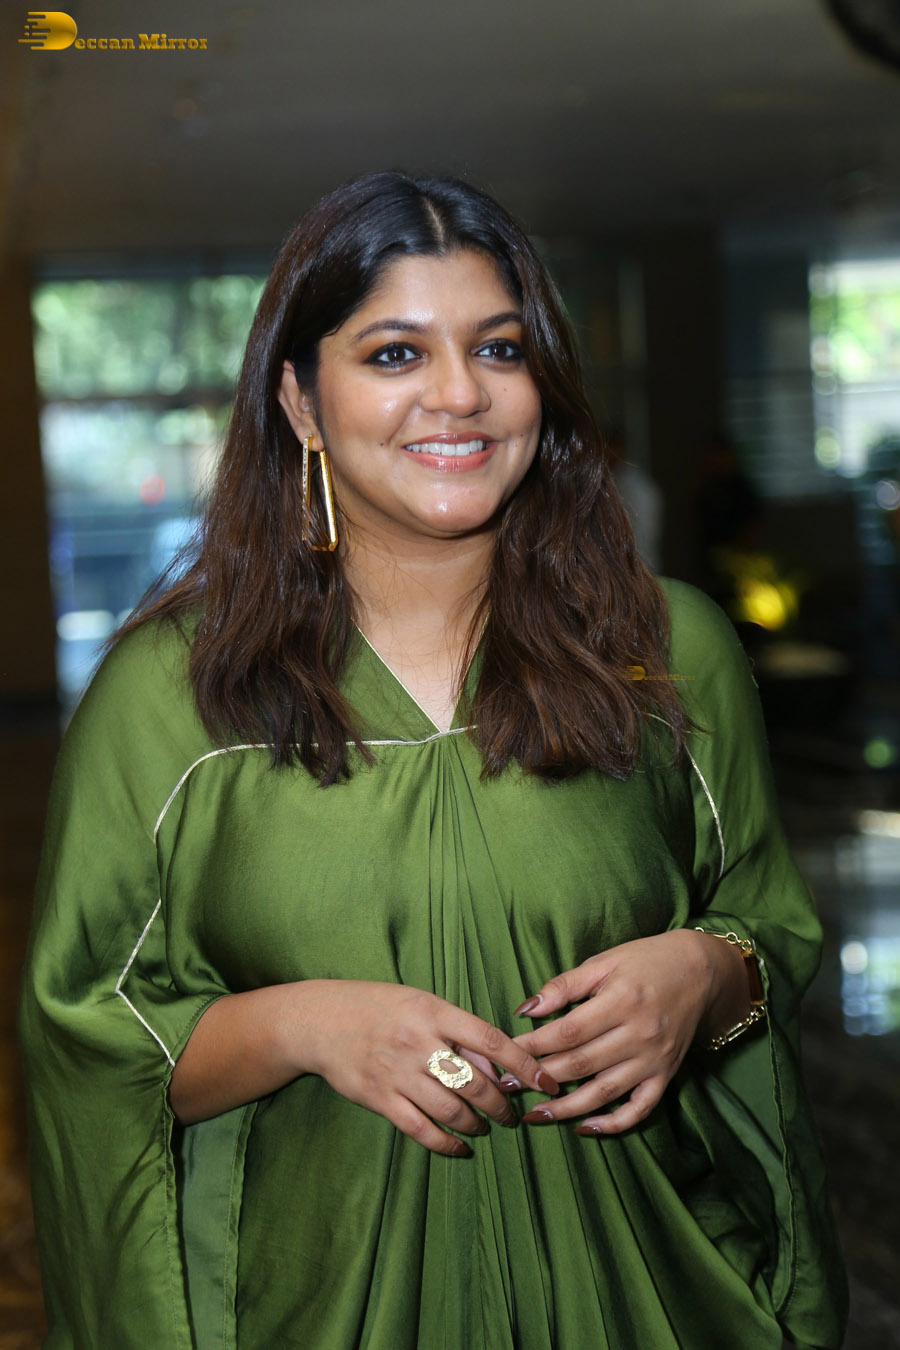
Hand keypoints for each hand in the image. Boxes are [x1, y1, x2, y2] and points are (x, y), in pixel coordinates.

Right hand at [299, 980, 557, 1155]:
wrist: (320, 1020)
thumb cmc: (378, 1007)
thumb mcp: (421, 1004)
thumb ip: (458, 1033)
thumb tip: (499, 1068)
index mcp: (433, 1011)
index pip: (490, 1040)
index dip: (523, 1063)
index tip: (545, 1081)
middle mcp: (417, 1042)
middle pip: (475, 1082)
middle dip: (501, 1105)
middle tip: (511, 1116)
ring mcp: (397, 1072)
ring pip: (452, 1110)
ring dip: (476, 1124)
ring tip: (484, 1127)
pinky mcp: (379, 1099)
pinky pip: (421, 1129)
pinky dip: (445, 1144)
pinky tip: (459, 1147)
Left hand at [509, 930, 743, 1134]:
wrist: (701, 971)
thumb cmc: (646, 961)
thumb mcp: (604, 962)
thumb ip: (564, 986)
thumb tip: (526, 1009)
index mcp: (621, 1001)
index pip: (568, 1032)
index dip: (534, 1045)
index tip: (506, 1053)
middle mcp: (639, 1034)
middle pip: (581, 1064)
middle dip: (540, 1078)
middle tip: (507, 1086)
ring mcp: (655, 1059)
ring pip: (604, 1093)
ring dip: (566, 1108)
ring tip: (535, 1115)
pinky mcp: (667, 1075)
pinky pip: (640, 1108)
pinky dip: (613, 1124)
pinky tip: (585, 1128)